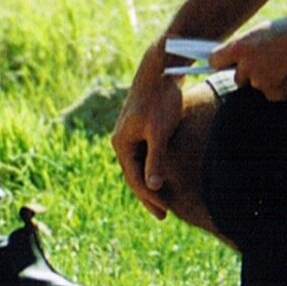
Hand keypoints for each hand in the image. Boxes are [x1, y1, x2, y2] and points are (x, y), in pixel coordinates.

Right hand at [111, 41, 185, 219]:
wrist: (162, 70)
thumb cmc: (160, 100)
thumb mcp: (159, 132)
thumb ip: (155, 160)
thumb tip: (152, 187)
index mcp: (121, 143)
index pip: (135, 178)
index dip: (150, 198)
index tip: (164, 213)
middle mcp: (122, 139)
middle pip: (134, 174)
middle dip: (149, 195)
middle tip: (163, 215)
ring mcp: (131, 133)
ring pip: (140, 165)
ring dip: (151, 183)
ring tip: (163, 200)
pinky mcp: (141, 127)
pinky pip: (145, 154)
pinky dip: (154, 168)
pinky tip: (164, 175)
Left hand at [210, 12, 286, 100]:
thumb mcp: (265, 31)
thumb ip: (247, 46)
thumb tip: (235, 59)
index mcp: (240, 46)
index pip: (214, 60)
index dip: (220, 63)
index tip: (225, 63)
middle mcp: (247, 66)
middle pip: (238, 77)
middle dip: (249, 73)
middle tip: (270, 61)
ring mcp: (261, 82)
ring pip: (258, 85)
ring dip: (268, 79)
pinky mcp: (275, 94)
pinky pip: (273, 93)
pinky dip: (281, 87)